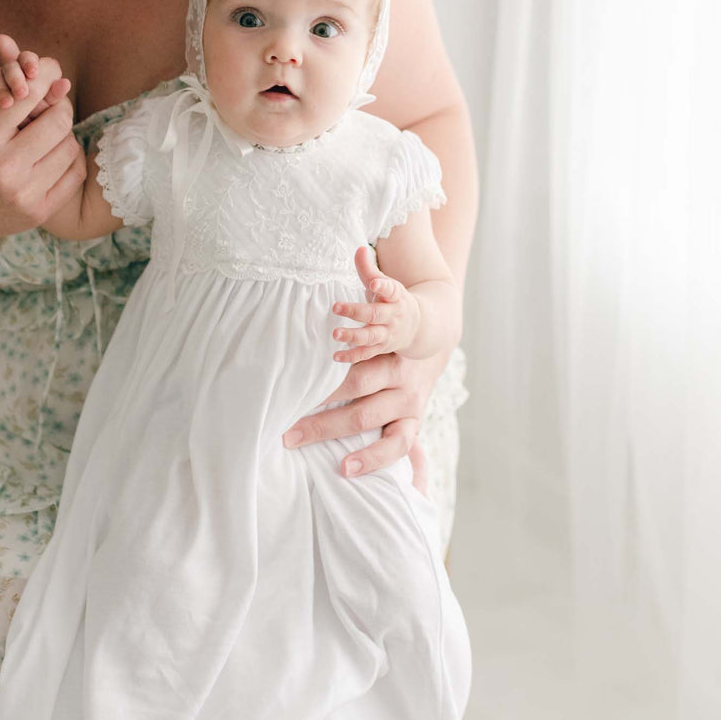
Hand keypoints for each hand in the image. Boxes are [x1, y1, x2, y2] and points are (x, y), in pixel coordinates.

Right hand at [0, 37, 84, 246]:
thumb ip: (0, 88)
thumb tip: (26, 50)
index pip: (29, 95)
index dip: (44, 77)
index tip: (48, 73)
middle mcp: (5, 166)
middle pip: (59, 121)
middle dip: (58, 108)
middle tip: (51, 107)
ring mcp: (25, 193)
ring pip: (70, 146)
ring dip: (64, 135)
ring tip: (48, 135)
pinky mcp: (39, 212)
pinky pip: (75, 173)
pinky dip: (69, 159)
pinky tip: (55, 156)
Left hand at [283, 246, 441, 493]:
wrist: (436, 336)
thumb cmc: (391, 320)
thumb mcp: (384, 300)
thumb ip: (370, 279)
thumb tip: (357, 247)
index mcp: (390, 349)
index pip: (355, 365)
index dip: (325, 378)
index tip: (293, 387)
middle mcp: (401, 379)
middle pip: (358, 399)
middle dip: (321, 416)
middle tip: (284, 430)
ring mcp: (409, 405)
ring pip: (378, 427)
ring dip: (347, 443)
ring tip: (322, 457)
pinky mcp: (413, 423)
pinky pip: (400, 448)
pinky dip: (377, 462)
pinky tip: (349, 472)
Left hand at [330, 246, 420, 361]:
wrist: (418, 327)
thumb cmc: (393, 301)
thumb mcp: (387, 284)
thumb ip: (369, 269)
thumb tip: (359, 249)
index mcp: (395, 297)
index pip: (391, 290)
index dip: (382, 285)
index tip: (374, 282)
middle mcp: (392, 316)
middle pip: (374, 314)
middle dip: (356, 311)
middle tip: (336, 307)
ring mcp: (387, 334)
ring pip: (370, 337)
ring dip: (352, 336)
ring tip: (336, 333)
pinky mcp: (380, 348)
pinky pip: (365, 354)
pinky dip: (351, 356)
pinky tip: (336, 355)